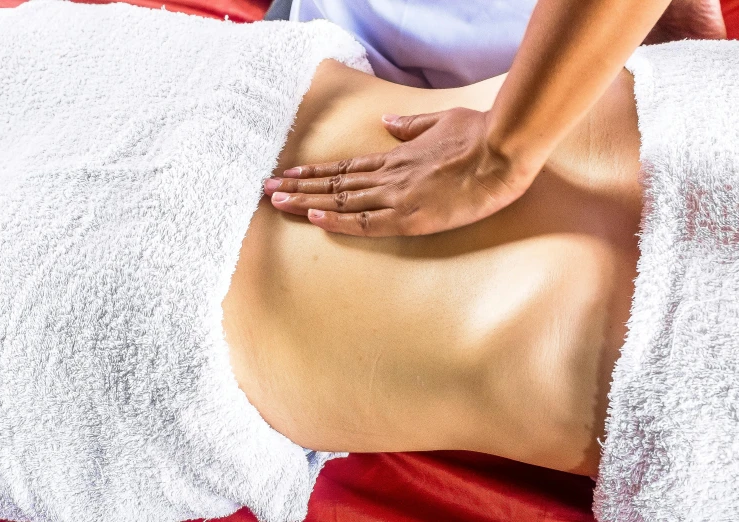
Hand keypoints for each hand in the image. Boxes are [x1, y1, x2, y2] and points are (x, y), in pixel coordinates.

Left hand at [263, 107, 541, 235]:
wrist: (503, 150)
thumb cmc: (478, 134)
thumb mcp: (440, 120)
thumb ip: (410, 125)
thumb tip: (386, 124)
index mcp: (396, 157)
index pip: (344, 167)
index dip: (314, 172)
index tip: (290, 173)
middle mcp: (389, 176)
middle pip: (333, 183)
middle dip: (298, 186)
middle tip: (267, 189)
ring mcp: (397, 197)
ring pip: (341, 200)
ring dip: (306, 201)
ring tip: (275, 201)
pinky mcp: (411, 217)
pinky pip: (366, 222)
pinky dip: (338, 220)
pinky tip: (313, 218)